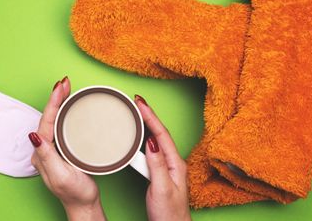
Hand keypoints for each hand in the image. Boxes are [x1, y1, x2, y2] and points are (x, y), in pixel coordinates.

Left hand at [29, 77, 106, 220]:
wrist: (84, 205)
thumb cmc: (75, 193)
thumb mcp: (61, 175)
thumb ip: (47, 156)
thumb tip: (34, 136)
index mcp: (42, 153)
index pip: (46, 121)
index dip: (53, 102)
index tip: (61, 87)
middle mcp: (45, 150)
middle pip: (49, 117)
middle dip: (56, 98)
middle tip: (65, 82)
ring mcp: (53, 149)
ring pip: (55, 120)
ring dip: (60, 103)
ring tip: (66, 89)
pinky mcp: (63, 150)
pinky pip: (61, 126)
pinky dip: (65, 113)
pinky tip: (70, 107)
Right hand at [135, 95, 190, 220]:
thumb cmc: (169, 215)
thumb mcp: (161, 188)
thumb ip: (157, 164)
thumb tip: (151, 141)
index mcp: (175, 163)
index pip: (161, 133)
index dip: (150, 116)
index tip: (140, 102)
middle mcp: (173, 163)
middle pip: (159, 133)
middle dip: (147, 115)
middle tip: (135, 102)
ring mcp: (167, 168)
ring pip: (155, 140)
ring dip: (146, 125)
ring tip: (135, 113)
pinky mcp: (160, 174)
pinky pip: (151, 151)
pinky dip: (143, 139)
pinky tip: (137, 138)